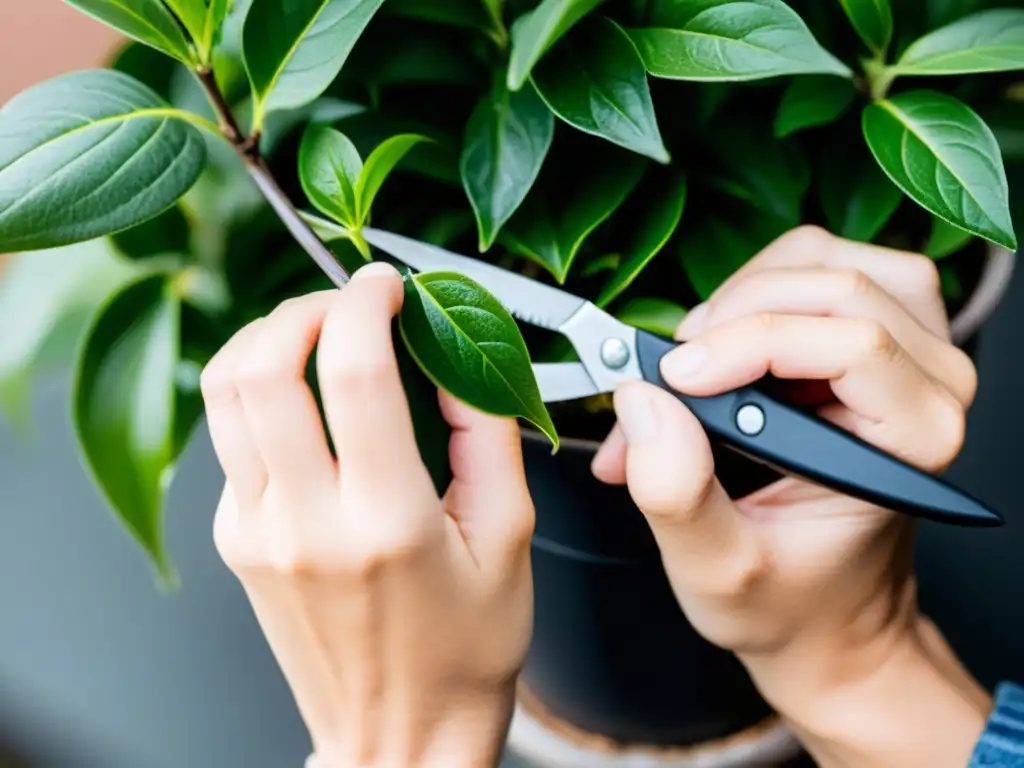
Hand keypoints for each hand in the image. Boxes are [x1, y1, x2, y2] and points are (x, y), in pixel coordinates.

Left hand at [202, 263, 533, 767]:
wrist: (400, 735)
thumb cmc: (465, 651)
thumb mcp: (508, 538)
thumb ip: (488, 434)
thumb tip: (459, 358)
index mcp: (386, 521)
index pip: (353, 373)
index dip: (366, 304)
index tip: (389, 287)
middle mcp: (306, 523)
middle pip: (258, 367)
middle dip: (303, 306)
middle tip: (347, 303)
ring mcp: (257, 534)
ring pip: (223, 393)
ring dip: (266, 339)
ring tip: (316, 334)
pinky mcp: (236, 541)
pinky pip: (231, 438)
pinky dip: (263, 394)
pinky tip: (309, 404)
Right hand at [593, 227, 990, 766]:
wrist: (823, 614)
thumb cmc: (788, 601)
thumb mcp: (718, 572)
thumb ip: (676, 493)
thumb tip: (641, 400)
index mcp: (913, 446)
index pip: (849, 343)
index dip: (748, 343)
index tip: (674, 380)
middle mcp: (933, 388)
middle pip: (837, 286)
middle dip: (734, 316)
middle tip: (673, 376)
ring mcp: (912, 353)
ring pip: (829, 260)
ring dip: (745, 292)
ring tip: (699, 358)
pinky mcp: (878, 335)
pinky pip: (820, 265)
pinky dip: (755, 286)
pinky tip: (725, 342)